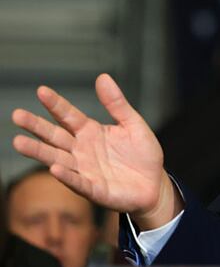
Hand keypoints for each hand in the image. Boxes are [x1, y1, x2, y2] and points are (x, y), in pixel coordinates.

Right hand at [12, 74, 181, 228]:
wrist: (154, 183)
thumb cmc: (142, 154)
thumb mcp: (133, 124)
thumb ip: (116, 104)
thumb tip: (103, 77)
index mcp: (90, 132)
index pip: (68, 116)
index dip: (56, 104)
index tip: (41, 90)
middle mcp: (82, 150)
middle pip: (55, 136)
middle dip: (36, 127)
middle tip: (17, 115)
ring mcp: (85, 170)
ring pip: (57, 159)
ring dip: (39, 152)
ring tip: (19, 142)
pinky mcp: (94, 189)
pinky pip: (78, 182)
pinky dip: (66, 176)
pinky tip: (54, 168)